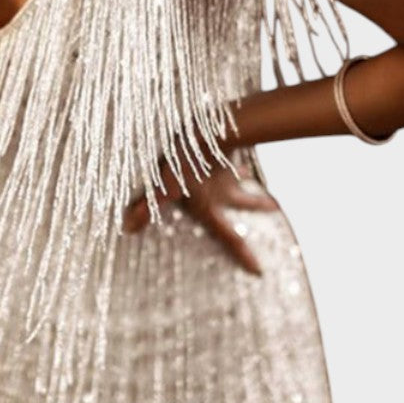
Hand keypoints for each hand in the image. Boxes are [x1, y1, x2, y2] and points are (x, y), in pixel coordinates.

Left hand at [121, 142, 280, 275]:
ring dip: (246, 174)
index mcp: (210, 207)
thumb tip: (127, 228)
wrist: (205, 130)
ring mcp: (225, 169)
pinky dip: (232, 149)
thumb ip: (145, 209)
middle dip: (259, 205)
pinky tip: (231, 141)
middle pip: (245, 202)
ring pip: (239, 175)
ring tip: (250, 170)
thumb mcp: (160, 189)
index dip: (244, 257)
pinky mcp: (223, 148)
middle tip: (276, 206)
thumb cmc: (180, 164)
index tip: (259, 273)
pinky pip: (230, 152)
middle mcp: (223, 190)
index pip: (230, 239)